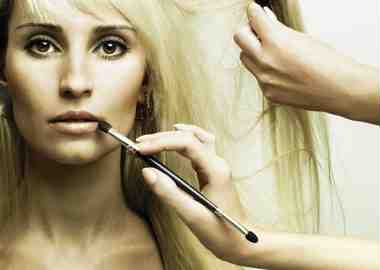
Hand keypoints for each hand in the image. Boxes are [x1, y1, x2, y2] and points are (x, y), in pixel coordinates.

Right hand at [136, 125, 252, 264]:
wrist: (242, 243)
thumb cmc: (221, 232)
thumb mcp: (191, 215)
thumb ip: (169, 193)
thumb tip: (147, 172)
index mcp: (215, 170)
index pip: (186, 144)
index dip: (161, 142)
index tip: (140, 149)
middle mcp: (217, 163)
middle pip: (188, 137)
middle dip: (160, 139)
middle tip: (137, 146)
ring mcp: (216, 165)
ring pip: (194, 137)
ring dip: (171, 135)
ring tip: (150, 140)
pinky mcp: (213, 170)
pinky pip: (198, 144)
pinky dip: (183, 138)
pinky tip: (175, 136)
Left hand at [233, 3, 378, 123]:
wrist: (343, 89)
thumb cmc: (328, 61)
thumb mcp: (302, 37)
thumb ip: (278, 29)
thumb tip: (264, 18)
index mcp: (275, 41)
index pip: (253, 17)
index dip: (254, 11)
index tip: (255, 10)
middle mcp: (265, 60)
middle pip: (239, 37)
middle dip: (249, 30)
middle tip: (260, 30)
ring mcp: (265, 79)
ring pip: (245, 57)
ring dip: (254, 51)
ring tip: (273, 51)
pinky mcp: (268, 92)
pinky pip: (258, 76)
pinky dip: (265, 69)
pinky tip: (284, 71)